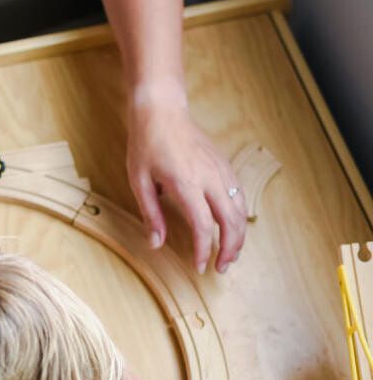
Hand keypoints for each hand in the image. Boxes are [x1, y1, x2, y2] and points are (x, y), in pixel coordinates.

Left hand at [127, 87, 245, 273]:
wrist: (162, 112)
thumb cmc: (146, 145)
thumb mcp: (139, 182)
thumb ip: (150, 214)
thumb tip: (156, 244)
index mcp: (187, 183)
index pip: (203, 226)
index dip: (203, 250)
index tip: (199, 267)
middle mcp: (210, 178)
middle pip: (231, 221)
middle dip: (230, 248)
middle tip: (221, 268)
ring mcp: (222, 170)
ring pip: (241, 209)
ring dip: (239, 235)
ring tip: (230, 254)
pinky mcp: (226, 166)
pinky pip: (240, 196)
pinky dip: (240, 217)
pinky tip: (232, 229)